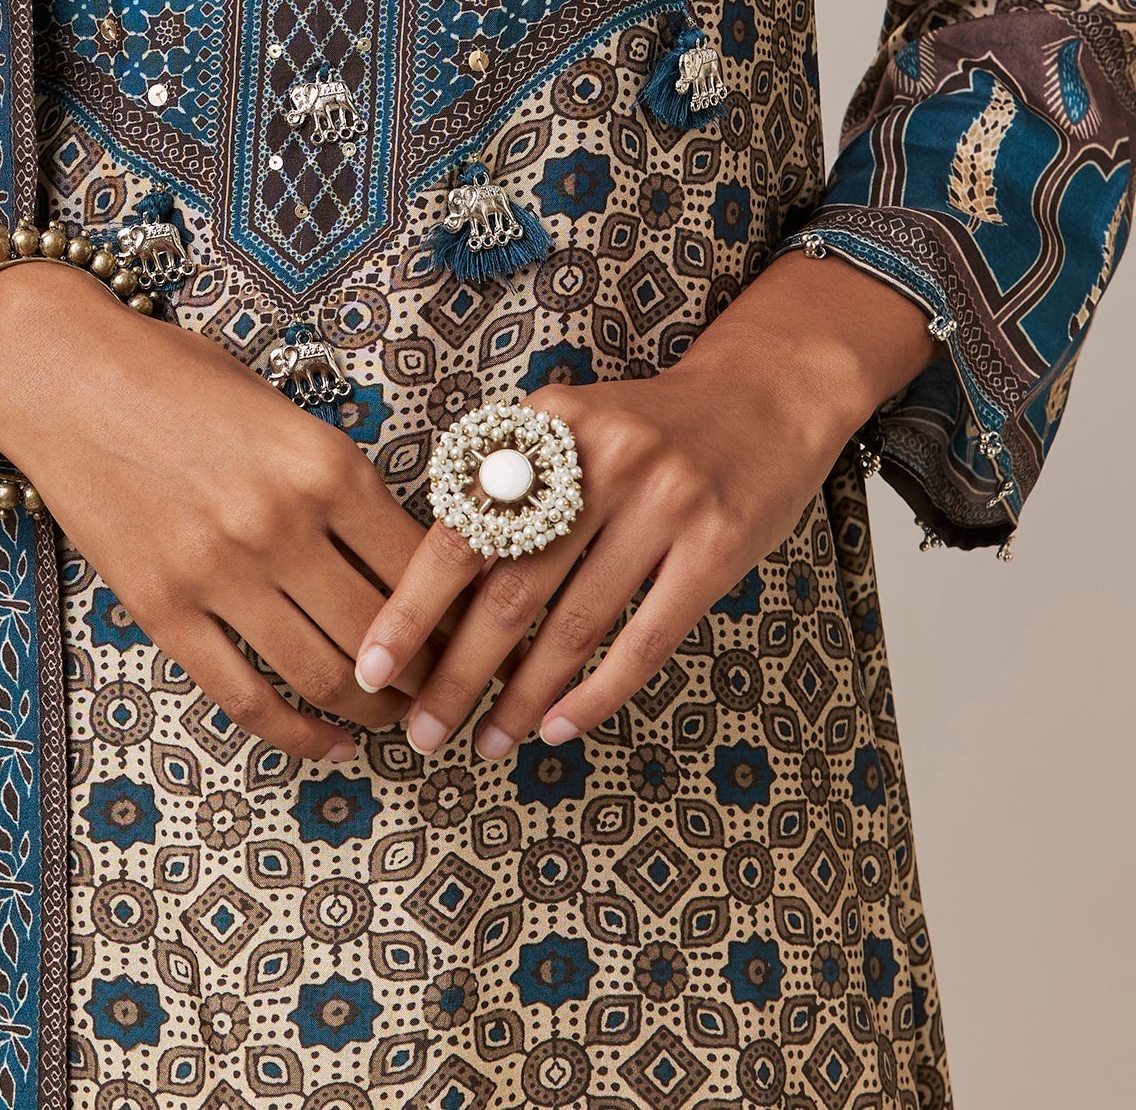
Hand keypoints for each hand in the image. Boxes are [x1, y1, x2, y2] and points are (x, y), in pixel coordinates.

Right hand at [0, 263, 431, 760]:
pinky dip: (295, 735)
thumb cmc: (178, 376)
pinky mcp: (162, 610)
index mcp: (324, 465)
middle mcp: (280, 525)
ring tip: (394, 719)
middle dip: (425, 677)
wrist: (64, 374)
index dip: (457, 612)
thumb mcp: (283, 410)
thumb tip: (401, 559)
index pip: (419, 566)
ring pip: (320, 676)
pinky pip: (242, 696)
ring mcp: (217, 574)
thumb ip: (337, 481)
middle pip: (380, 636)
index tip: (471, 633)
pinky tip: (327, 744)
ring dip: (370, 712)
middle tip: (443, 692)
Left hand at [353, 253, 941, 758]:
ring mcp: (664, 500)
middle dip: (458, 673)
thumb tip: (426, 591)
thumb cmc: (645, 430)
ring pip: (574, 625)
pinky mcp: (716, 545)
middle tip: (423, 732)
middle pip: (511, 589)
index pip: (461, 529)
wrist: (765, 394)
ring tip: (487, 743)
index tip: (372, 668)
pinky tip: (560, 728)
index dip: (412, 607)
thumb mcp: (568, 426)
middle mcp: (601, 457)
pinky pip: (644, 640)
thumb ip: (509, 487)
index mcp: (546, 424)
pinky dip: (596, 693)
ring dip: (523, 697)